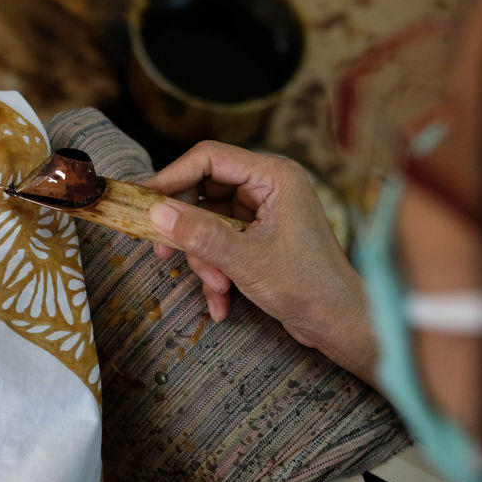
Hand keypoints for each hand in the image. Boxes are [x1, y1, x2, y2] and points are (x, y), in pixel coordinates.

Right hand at [144, 141, 376, 381]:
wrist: (338, 323)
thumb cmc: (308, 286)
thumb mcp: (246, 260)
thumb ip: (200, 235)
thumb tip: (156, 213)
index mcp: (274, 177)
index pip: (210, 158)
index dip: (172, 176)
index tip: (143, 200)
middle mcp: (268, 188)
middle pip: (204, 192)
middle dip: (189, 231)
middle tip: (165, 253)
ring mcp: (263, 214)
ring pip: (208, 224)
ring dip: (204, 260)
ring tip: (217, 288)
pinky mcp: (259, 238)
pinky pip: (220, 245)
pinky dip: (216, 272)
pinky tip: (221, 302)